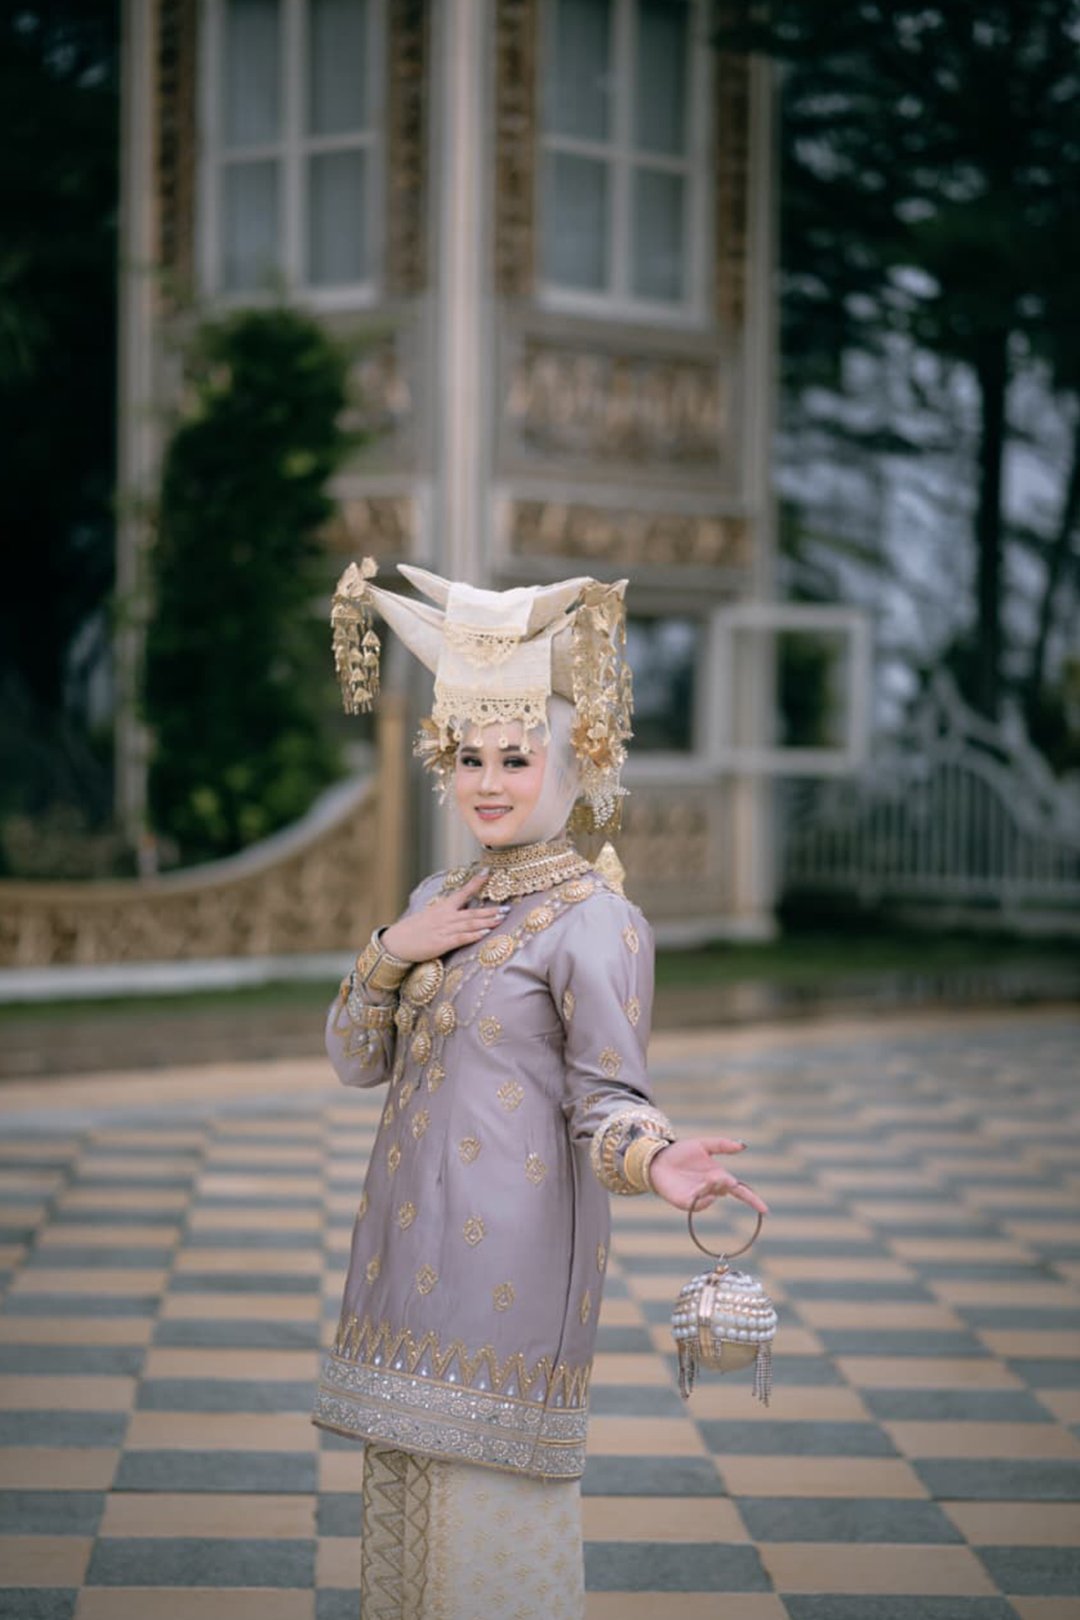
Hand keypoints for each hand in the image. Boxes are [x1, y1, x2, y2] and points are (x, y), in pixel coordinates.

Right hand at [381, 871, 503, 963]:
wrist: (397, 943)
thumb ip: (446, 913)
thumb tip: (459, 909)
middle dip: (491, 910)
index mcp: (442, 908)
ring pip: (470, 923)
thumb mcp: (429, 916)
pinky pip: (461, 938)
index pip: (462, 893)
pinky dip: (474, 935)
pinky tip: (486, 933)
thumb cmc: (413, 930)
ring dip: (488, 921)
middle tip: (508, 907)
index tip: (487, 872)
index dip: (475, 883)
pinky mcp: (442, 943)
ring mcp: (444, 930)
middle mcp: (446, 917)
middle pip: (472, 912)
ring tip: (502, 918)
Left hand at [648, 1137, 768, 1215]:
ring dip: (712, 1187)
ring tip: (705, 1177)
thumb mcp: (703, 1145)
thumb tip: (743, 1145)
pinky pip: (698, 1204)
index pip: (739, 1190)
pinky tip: (698, 1190)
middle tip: (720, 1176)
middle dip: (725, 1183)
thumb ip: (722, 1144)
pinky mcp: (685, 1203)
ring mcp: (699, 1197)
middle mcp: (711, 1189)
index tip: (765, 1209)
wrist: (657, 1159)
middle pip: (726, 1189)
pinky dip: (702, 1197)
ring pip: (713, 1195)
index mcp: (719, 1176)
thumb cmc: (680, 1153)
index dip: (752, 1199)